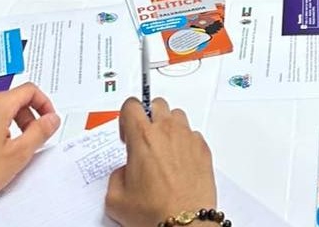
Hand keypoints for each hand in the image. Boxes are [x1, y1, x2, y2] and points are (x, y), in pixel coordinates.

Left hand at [0, 83, 59, 209]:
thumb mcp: (19, 153)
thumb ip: (41, 132)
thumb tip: (52, 119)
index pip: (30, 90)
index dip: (44, 103)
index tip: (48, 118)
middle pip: (15, 99)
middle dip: (29, 116)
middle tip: (33, 136)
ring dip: (13, 123)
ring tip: (12, 147)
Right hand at [105, 98, 216, 226]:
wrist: (185, 223)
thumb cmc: (155, 211)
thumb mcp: (116, 198)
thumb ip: (116, 176)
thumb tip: (125, 172)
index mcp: (142, 137)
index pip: (131, 105)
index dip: (126, 116)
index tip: (127, 132)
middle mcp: (167, 132)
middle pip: (157, 104)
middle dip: (149, 117)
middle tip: (145, 138)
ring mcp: (187, 138)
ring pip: (177, 115)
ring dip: (168, 126)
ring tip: (163, 149)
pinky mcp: (203, 148)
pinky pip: (192, 134)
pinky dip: (185, 142)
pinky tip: (179, 161)